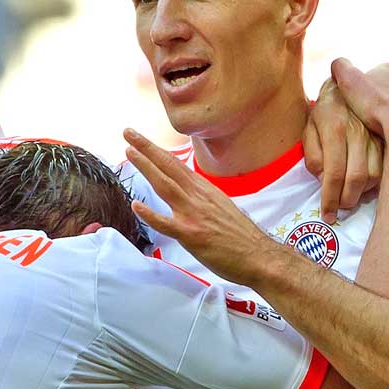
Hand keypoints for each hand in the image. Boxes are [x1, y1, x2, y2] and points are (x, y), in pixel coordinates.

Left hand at [124, 128, 274, 285]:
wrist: (260, 256)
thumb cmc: (240, 237)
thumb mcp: (221, 207)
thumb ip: (202, 198)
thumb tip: (188, 192)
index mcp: (204, 191)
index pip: (176, 165)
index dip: (157, 151)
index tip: (141, 139)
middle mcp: (198, 197)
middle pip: (169, 167)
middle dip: (147, 148)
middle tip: (128, 132)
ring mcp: (194, 215)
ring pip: (166, 186)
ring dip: (146, 167)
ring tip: (129, 152)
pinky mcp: (192, 235)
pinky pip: (167, 224)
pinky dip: (151, 214)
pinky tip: (136, 206)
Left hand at [303, 77, 382, 223]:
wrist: (350, 84)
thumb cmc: (324, 113)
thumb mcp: (309, 128)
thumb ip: (312, 154)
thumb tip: (322, 179)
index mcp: (334, 127)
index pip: (332, 173)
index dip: (329, 199)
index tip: (327, 215)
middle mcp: (358, 131)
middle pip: (356, 178)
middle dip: (347, 200)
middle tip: (339, 209)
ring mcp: (377, 133)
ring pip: (375, 175)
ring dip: (362, 194)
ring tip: (350, 198)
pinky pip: (387, 167)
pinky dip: (376, 182)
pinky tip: (365, 186)